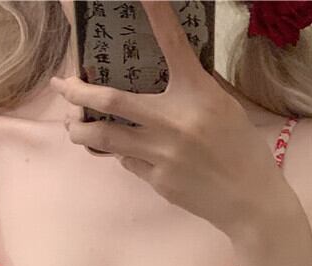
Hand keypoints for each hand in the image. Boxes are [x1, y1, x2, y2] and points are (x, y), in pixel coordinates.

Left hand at [49, 0, 290, 237]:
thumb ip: (195, 89)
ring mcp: (162, 153)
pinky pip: (128, 161)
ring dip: (82, 130)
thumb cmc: (242, 151)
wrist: (249, 202)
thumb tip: (172, 69)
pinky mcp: (158, 180)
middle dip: (79, 92)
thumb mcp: (225, 108)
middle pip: (112, 100)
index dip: (156, 13)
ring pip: (106, 137)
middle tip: (62, 84)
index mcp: (197, 93)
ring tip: (72, 126)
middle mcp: (174, 120)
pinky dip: (123, 153)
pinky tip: (125, 152)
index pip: (173, 44)